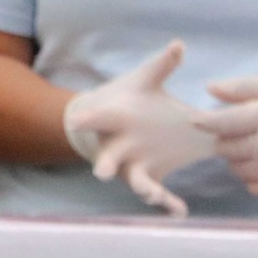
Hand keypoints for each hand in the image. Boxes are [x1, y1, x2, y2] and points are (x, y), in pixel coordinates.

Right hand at [62, 41, 215, 216]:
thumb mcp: (143, 80)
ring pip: (133, 180)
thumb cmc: (127, 100)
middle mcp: (116, 147)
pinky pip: (158, 192)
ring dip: (143, 188)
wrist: (122, 127)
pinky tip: (181, 212)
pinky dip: (169, 203)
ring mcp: (129, 165)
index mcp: (113, 119)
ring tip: (153, 196)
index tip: (76, 121)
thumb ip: (161, 66)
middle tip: (101, 174)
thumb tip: (179, 44)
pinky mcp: (146, 176)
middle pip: (106, 159)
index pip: (96, 119)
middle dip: (104, 166)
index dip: (86, 120)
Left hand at [196, 74, 257, 197]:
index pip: (225, 123)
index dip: (206, 123)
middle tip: (242, 134)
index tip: (195, 121)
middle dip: (226, 142)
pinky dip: (253, 179)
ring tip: (256, 148)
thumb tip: (209, 87)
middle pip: (226, 150)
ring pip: (237, 170)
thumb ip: (240, 88)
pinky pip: (254, 188)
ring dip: (239, 161)